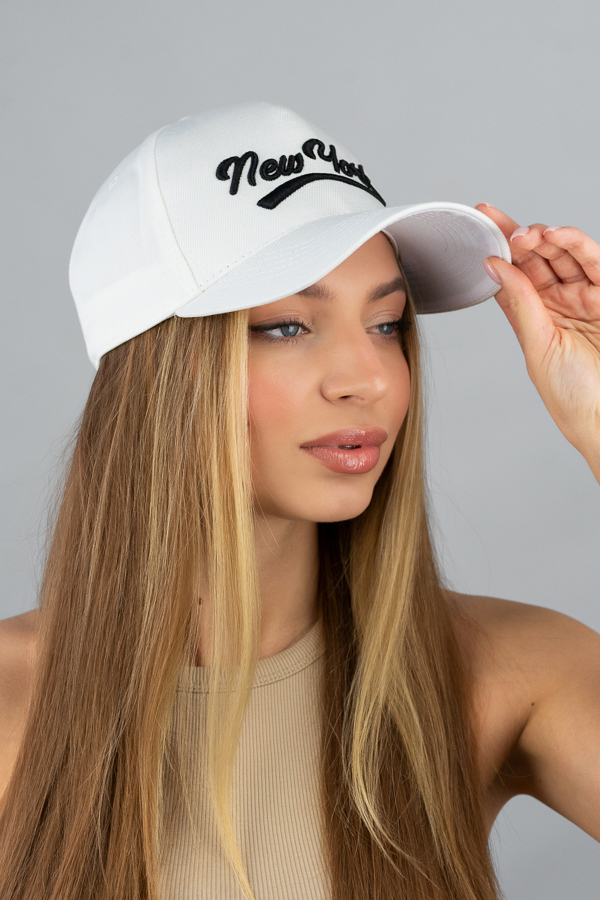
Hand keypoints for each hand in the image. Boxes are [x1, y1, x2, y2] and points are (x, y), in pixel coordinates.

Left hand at [476, 203, 599, 479]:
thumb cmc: (572, 396)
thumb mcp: (538, 345)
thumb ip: (520, 302)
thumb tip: (495, 266)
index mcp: (534, 316)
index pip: (513, 273)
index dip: (498, 246)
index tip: (480, 220)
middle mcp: (559, 303)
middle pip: (537, 258)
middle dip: (520, 237)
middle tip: (505, 229)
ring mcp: (585, 298)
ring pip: (564, 255)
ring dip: (546, 238)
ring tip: (529, 234)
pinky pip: (594, 263)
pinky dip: (576, 245)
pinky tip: (555, 237)